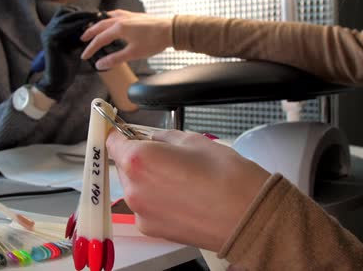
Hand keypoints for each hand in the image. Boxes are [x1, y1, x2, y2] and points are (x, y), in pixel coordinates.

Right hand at [35, 6, 102, 99]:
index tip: (96, 13)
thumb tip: (95, 25)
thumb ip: (81, 34)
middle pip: (65, 10)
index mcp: (53, 28)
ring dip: (82, 16)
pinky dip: (79, 25)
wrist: (58, 80)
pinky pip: (66, 28)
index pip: (66, 11)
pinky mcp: (51, 40)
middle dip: (82, 11)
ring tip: (97, 18)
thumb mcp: (75, 45)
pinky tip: (91, 28)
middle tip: (98, 13)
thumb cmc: (68, 64)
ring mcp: (48, 33)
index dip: (80, 11)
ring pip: (66, 17)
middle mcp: (48, 28)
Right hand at [80, 10, 172, 69]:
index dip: (90, 48)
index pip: (99, 39)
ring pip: (107, 17)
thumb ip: (115, 59)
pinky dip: (109, 17)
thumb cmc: (153, 41)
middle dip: (90, 33)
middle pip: (100, 26)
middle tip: (82, 39)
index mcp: (119, 28)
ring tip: (93, 28)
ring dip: (98, 23)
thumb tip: (99, 64)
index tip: (85, 56)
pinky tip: (111, 20)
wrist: (171, 30)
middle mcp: (121, 19)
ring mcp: (128, 15)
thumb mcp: (133, 53)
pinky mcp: (134, 15)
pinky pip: (116, 14)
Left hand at [106, 129, 269, 251]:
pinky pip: (147, 206)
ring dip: (149, 179)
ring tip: (181, 177)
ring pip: (135, 187)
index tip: (124, 131)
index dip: (120, 134)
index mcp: (139, 161)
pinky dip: (158, 199)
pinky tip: (183, 195)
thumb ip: (163, 137)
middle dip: (140, 157)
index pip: (113, 142)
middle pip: (124, 166)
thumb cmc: (228, 177)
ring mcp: (142, 213)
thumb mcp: (194, 140)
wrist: (249, 217)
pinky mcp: (153, 229)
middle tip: (169, 155)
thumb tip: (153, 137)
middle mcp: (134, 189)